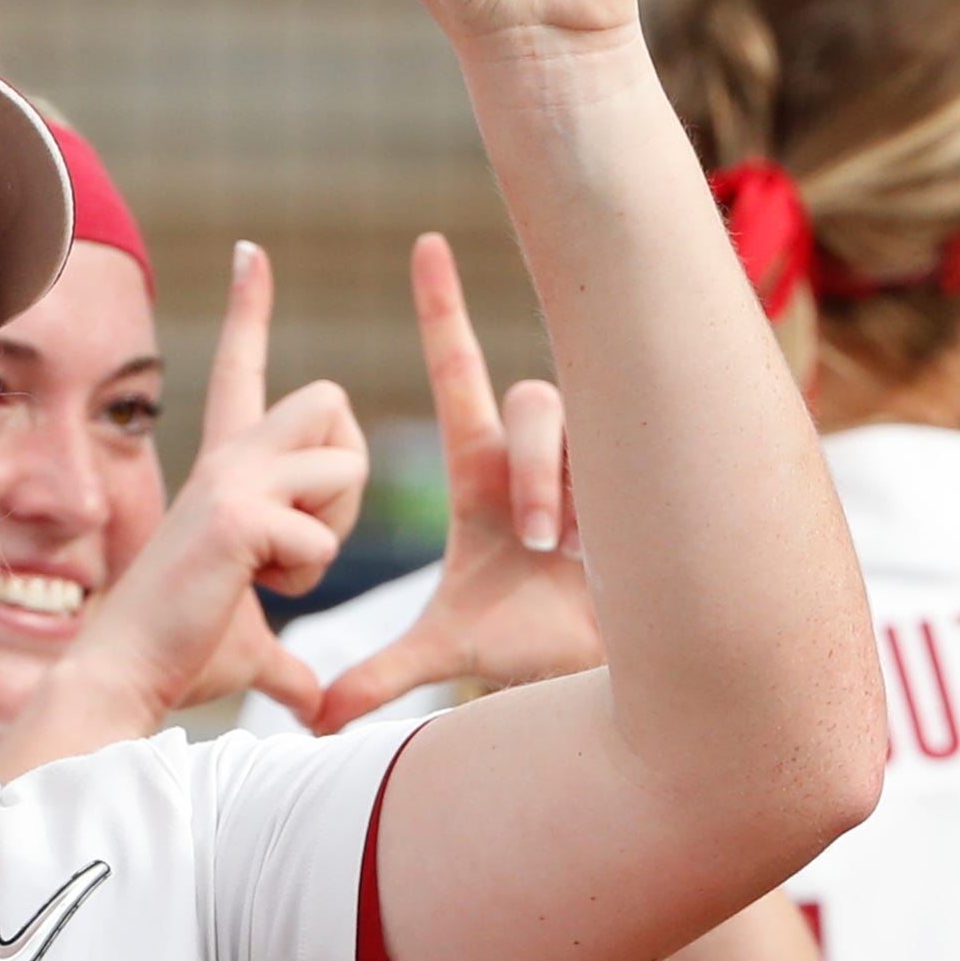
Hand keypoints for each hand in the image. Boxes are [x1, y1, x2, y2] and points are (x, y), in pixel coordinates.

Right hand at [72, 240, 356, 725]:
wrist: (122, 677)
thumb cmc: (179, 660)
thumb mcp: (250, 650)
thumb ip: (288, 665)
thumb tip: (317, 707)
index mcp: (226, 471)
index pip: (243, 372)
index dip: (249, 308)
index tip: (252, 254)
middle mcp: (226, 459)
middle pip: (331, 397)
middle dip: (349, 473)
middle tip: (305, 536)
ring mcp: (229, 481)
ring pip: (343, 460)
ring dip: (334, 528)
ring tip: (278, 573)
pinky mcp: (236, 518)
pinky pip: (322, 535)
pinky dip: (305, 576)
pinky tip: (255, 590)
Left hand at [316, 231, 596, 725]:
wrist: (615, 672)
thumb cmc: (537, 643)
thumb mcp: (453, 649)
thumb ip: (381, 672)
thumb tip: (314, 716)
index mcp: (484, 472)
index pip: (458, 374)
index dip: (442, 311)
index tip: (424, 244)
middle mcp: (538, 451)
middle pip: (525, 398)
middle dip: (534, 468)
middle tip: (538, 542)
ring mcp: (595, 455)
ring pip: (574, 425)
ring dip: (567, 491)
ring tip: (570, 555)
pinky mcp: (645, 469)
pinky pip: (629, 448)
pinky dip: (614, 503)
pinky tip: (619, 550)